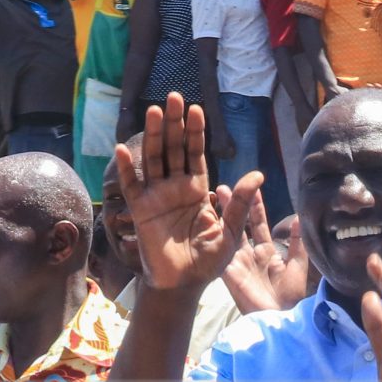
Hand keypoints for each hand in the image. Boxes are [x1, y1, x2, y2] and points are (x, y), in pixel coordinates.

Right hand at [109, 94, 257, 293]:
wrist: (183, 284)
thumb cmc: (208, 261)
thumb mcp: (231, 232)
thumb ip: (241, 203)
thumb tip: (258, 174)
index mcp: (198, 189)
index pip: (196, 153)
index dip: (196, 131)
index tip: (196, 108)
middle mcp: (176, 187)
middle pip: (174, 148)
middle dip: (173, 123)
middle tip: (173, 96)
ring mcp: (156, 196)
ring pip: (153, 159)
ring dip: (152, 135)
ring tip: (153, 111)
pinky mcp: (140, 210)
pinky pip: (131, 185)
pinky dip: (127, 168)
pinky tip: (123, 148)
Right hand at [221, 190, 309, 312]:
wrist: (281, 317)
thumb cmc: (291, 296)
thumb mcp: (298, 265)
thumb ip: (299, 242)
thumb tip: (300, 217)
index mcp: (266, 251)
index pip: (259, 223)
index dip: (256, 206)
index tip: (253, 187)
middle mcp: (249, 254)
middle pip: (239, 224)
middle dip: (233, 204)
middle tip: (224, 186)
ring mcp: (236, 262)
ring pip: (227, 233)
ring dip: (221, 214)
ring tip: (215, 195)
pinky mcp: (228, 271)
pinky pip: (220, 250)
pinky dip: (214, 235)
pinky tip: (208, 220)